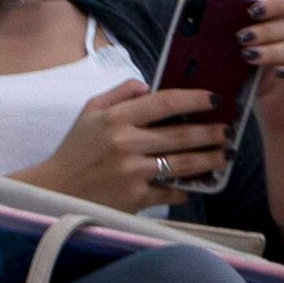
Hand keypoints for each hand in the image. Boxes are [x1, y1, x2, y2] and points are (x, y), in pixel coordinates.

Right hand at [20, 80, 230, 212]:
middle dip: (211, 133)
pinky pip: (169, 192)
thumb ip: (119, 94)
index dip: (194, 99)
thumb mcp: (89, 113)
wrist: (55, 191)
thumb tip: (148, 84)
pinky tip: (193, 187)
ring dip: (209, 159)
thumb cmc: (75, 151)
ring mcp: (132, 172)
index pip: (164, 102)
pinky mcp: (135, 197)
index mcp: (116, 119)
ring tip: (224, 156)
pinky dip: (183, 190)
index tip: (214, 99)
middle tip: (228, 132)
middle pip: (181, 135)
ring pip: (182, 163)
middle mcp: (126, 143)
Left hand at [237, 0, 283, 139]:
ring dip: (276, 52)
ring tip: (251, 56)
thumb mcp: (257, 47)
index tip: (252, 12)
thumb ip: (252, 31)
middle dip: (269, 31)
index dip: (276, 4)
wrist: (279, 106)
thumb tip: (230, 18)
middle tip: (243, 38)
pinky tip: (280, 74)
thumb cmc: (266, 68)